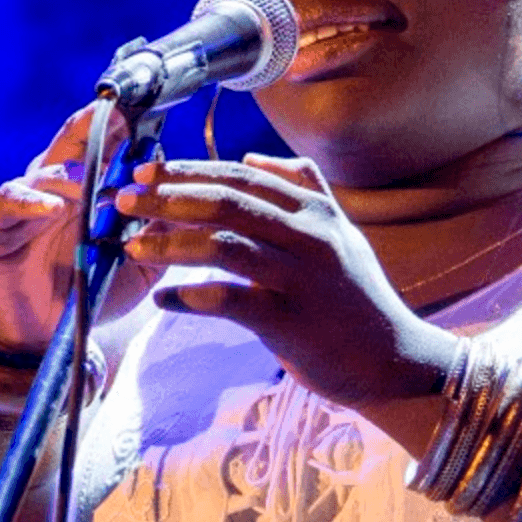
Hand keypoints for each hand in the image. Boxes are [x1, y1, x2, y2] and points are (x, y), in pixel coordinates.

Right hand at [0, 103, 161, 353]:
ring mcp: (27, 203)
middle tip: (121, 113)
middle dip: (97, 125)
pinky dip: (33, 199)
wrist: (37, 336)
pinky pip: (12, 200)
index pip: (108, 149)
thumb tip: (195, 208)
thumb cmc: (84, 294)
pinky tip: (55, 207)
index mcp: (89, 192)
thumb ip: (160, 237)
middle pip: (75, 143)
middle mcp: (58, 188)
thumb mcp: (135, 266)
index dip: (127, 132)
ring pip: (47, 169)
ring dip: (74, 172)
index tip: (154, 116)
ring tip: (95, 179)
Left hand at [113, 153, 457, 414]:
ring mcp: (301, 278)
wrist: (396, 363)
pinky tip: (163, 300)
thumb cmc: (358, 300)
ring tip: (134, 245)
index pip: (241, 176)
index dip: (188, 171)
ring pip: (222, 246)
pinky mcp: (291, 322)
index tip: (146, 171)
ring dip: (170, 244)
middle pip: (225, 203)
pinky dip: (188, 298)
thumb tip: (253, 158)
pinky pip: (228, 301)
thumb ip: (303, 189)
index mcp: (315, 211)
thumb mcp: (341, 233)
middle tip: (125, 199)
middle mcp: (310, 236)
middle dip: (167, 197)